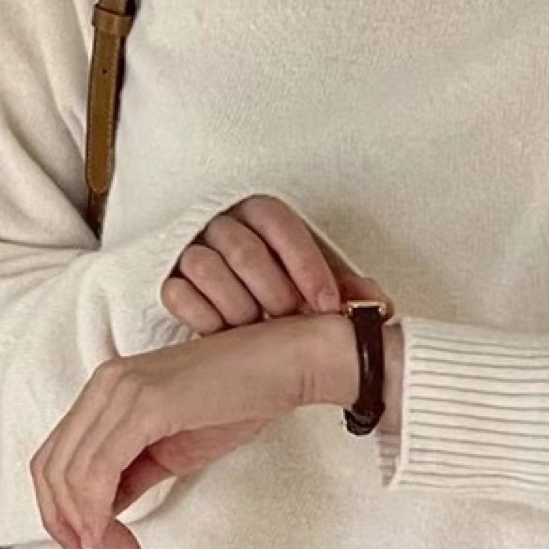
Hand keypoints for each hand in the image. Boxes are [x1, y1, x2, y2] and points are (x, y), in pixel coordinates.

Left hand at [32, 313, 355, 548]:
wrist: (286, 365)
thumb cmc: (239, 402)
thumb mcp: (173, 449)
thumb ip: (132, 475)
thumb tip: (102, 512)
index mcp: (106, 391)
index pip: (55, 457)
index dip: (56, 509)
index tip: (84, 545)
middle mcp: (104, 384)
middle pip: (51, 467)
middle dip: (67, 523)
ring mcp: (121, 390)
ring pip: (72, 473)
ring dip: (87, 525)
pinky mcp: (144, 402)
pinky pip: (100, 468)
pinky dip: (97, 510)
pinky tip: (114, 534)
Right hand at [161, 193, 391, 333]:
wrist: (237, 318)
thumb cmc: (282, 294)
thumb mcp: (316, 288)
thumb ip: (347, 292)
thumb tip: (379, 305)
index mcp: (260, 215)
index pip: (279, 224)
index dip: (305, 265)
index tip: (324, 303)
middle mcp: (223, 226)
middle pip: (242, 248)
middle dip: (273, 292)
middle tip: (288, 320)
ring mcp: (191, 251)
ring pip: (205, 267)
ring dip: (238, 307)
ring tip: (255, 329)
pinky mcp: (169, 281)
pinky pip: (177, 293)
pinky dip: (204, 317)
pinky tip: (224, 333)